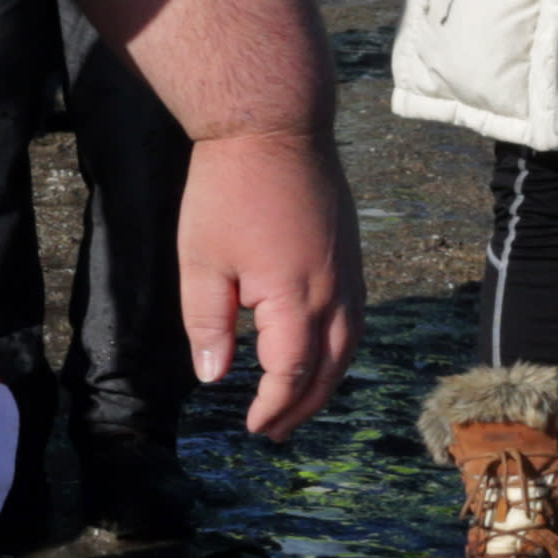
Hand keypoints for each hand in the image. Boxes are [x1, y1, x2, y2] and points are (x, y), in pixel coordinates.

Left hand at [179, 125, 362, 437]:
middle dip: (302, 406)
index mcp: (296, 299)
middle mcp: (335, 292)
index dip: (273, 406)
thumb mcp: (202, 261)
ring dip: (325, 382)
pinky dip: (339, 349)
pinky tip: (320, 354)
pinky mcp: (351, 254)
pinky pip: (355, 318)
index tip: (253, 427)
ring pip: (349, 346)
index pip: (291, 374)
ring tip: (299, 405)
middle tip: (275, 431)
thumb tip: (214, 375)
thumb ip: (208, 324)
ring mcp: (350, 272)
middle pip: (328, 369)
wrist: (273, 125)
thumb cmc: (229, 189)